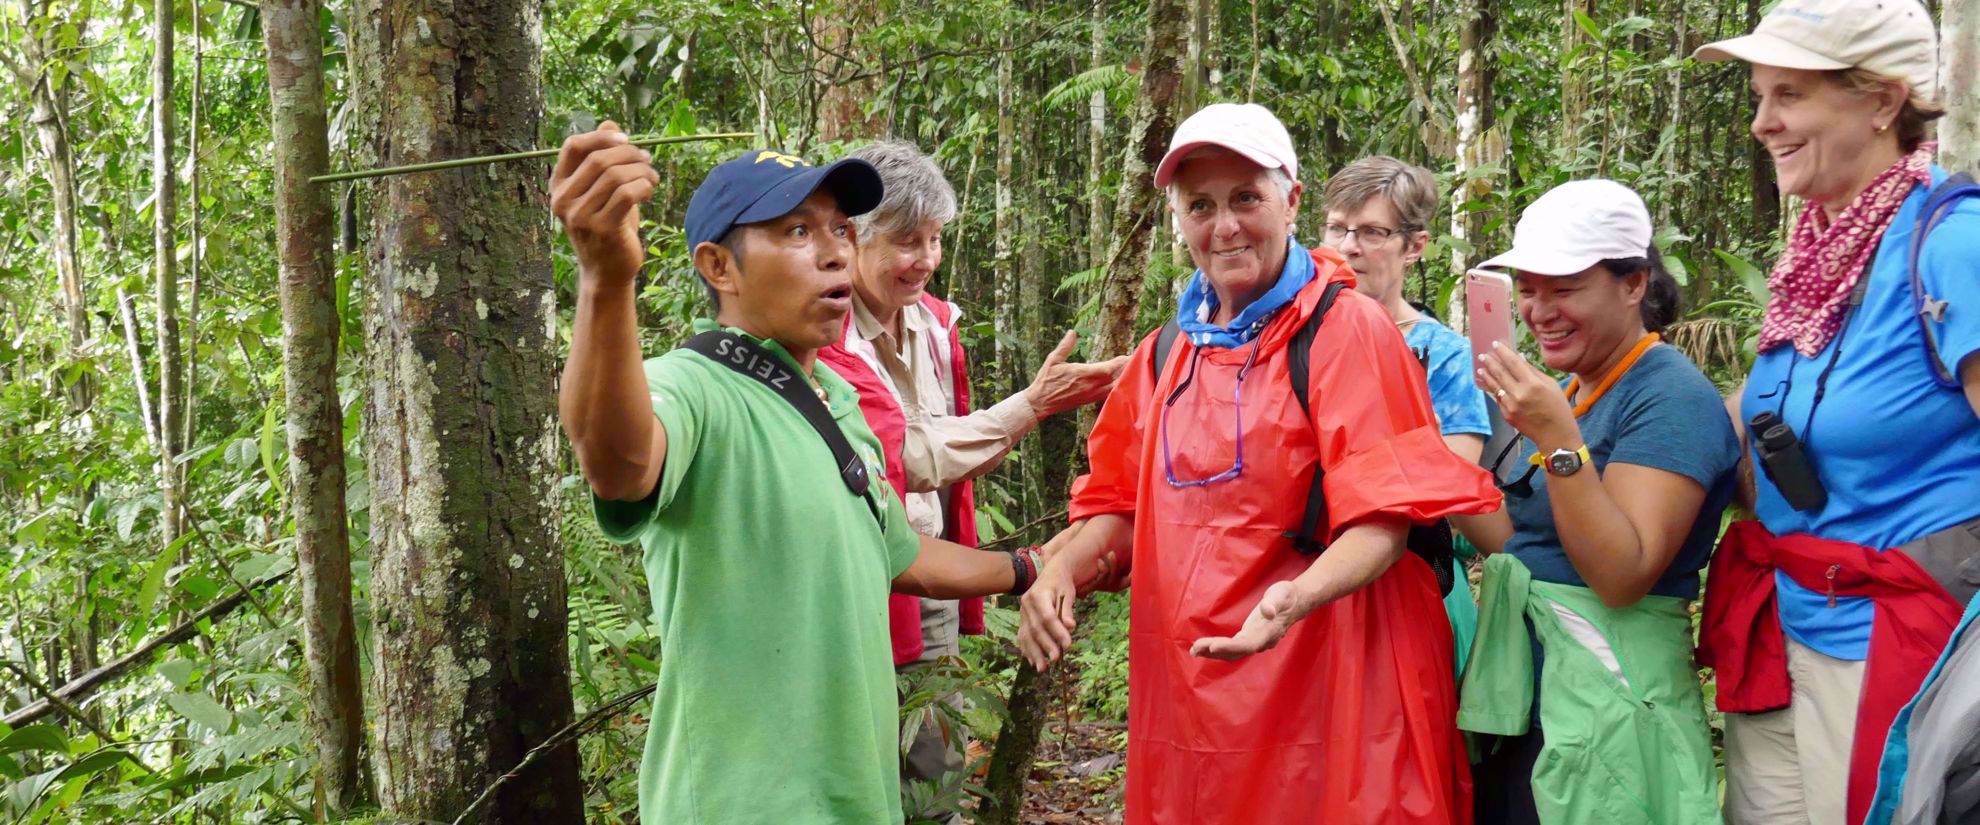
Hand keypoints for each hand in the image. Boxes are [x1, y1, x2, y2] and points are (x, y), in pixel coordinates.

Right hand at [550, 121, 658, 283]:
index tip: (625, 138)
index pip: (573, 146)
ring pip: (615, 176)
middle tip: (647, 160)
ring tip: (652, 177)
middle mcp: (563, 200)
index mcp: (558, 186)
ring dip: (641, 171)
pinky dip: (643, 186)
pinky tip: (649, 190)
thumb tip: (610, 122)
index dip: (600, 136)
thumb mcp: (602, 190)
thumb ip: (603, 157)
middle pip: (599, 159)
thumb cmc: (607, 225)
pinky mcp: (602, 229)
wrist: (607, 270)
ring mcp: (580, 216)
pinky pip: (626, 195)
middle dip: (630, 154)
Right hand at [1016, 557, 1078, 670]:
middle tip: (1056, 659)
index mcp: (1039, 594)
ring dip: (1034, 652)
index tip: (1067, 645)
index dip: (1057, 632)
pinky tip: (1033, 661)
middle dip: (1046, 645)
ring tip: (1042, 668)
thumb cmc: (1062, 583)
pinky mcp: (1022, 619)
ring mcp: (1022, 612)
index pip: (1048, 616)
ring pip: (1026, 635)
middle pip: (1036, 628)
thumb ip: (1068, 610)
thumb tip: (1070, 626)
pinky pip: (1023, 636)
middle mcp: (1027, 603)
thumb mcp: (1068, 593)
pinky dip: (1028, 649)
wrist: (1050, 573)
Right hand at [1023, 331, 1129, 417]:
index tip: (1128, 356)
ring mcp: (1091, 395)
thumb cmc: (1045, 380)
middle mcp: (1091, 386)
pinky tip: (1120, 384)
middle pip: (1116, 378)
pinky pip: (1108, 394)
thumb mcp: (1053, 360)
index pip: (1109, 369)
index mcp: (1083, 374)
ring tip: (1131, 371)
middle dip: (1126, 370)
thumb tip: (1072, 332)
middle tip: (1135, 361)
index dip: (1121, 363)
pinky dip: (1116, 388)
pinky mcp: (1090, 401)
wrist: (1040, 402)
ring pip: (1114, 388)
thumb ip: (1065, 346)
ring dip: (1123, 380)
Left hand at [1189, 580, 1299, 660]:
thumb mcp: (1281, 594)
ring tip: (1194, 651)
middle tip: (1194, 649)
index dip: (1229, 647)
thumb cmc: (1287, 596)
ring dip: (1214, 654)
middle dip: (1215, 651)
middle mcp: (1262, 642)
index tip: (1212, 646)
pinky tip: (1205, 648)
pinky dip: (1219, 650)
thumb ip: (1273, 603)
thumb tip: (1267, 611)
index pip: (1247, 644)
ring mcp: (1257, 642)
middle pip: (1237, 652)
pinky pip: (1234, 649)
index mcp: (1268, 633)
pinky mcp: (1251, 639)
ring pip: (1234, 654)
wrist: (1296, 602)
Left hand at [1475, 341, 1579, 450]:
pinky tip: (1489, 383)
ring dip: (1487, 375)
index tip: (1495, 345)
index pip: (1513, 363)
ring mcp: (1511, 405)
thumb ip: (1533, 371)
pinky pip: (1498, 398)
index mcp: (1533, 384)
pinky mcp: (1507, 415)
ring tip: (1481, 367)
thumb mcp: (1551, 385)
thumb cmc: (1557, 408)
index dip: (1503, 352)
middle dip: (1490, 362)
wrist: (1556, 435)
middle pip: (1500, 373)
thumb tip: (1519, 358)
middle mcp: (1520, 394)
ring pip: (1495, 386)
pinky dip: (1493, 389)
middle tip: (1483, 354)